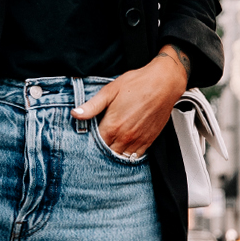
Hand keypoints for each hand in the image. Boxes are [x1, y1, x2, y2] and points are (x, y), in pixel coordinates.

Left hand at [71, 46, 189, 156]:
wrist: (164, 83)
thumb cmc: (138, 83)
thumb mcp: (110, 91)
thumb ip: (92, 106)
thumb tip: (76, 113)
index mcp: (112, 125)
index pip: (95, 144)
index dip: (89, 143)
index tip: (87, 140)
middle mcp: (125, 136)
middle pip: (107, 153)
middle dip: (101, 151)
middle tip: (98, 145)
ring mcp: (137, 140)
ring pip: (121, 157)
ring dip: (114, 154)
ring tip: (110, 149)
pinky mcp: (148, 140)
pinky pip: (136, 156)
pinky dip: (128, 156)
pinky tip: (124, 150)